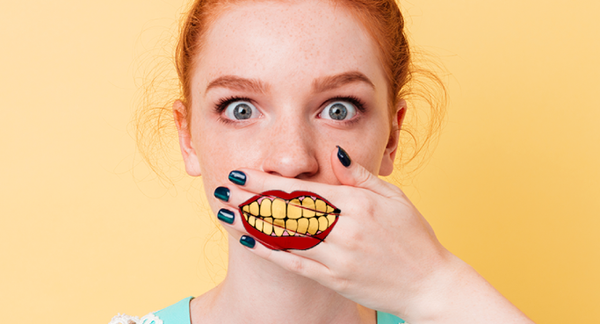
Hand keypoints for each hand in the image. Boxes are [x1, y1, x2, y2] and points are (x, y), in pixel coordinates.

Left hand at [213, 146, 453, 318]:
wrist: (429, 284)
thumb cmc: (413, 237)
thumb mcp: (394, 197)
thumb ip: (360, 176)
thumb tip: (334, 154)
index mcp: (359, 204)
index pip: (303, 188)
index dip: (269, 181)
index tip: (243, 173)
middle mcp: (346, 229)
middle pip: (289, 211)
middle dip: (251, 199)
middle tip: (222, 189)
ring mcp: (340, 257)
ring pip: (287, 237)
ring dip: (252, 223)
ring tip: (225, 212)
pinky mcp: (336, 279)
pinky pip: (297, 263)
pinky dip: (271, 252)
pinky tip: (248, 241)